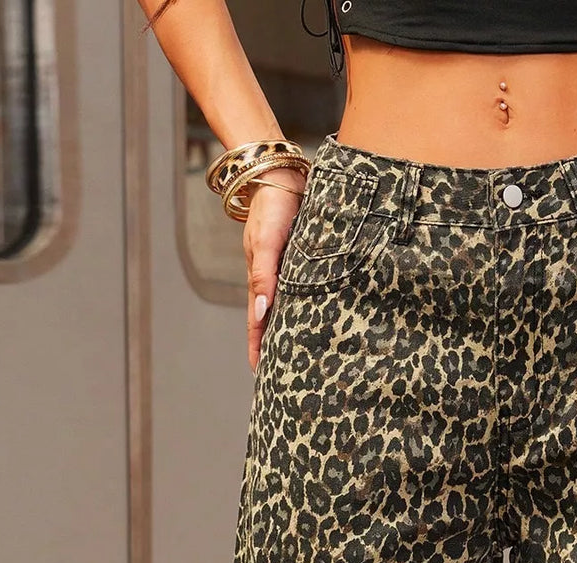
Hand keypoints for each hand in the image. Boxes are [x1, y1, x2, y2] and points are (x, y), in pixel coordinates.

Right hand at [244, 169, 306, 370]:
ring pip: (292, 306)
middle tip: (284, 375)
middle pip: (274, 319)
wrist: (283, 172)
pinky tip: (318, 317)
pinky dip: (308, 306)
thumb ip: (264, 277)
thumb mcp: (266, 243)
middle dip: (276, 345)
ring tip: (302, 354)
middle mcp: (275, 277)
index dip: (258, 347)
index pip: (258, 322)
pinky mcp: (305, 258)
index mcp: (261, 278)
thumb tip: (261, 313)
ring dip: (294, 328)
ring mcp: (289, 268)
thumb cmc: (272, 206)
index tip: (260, 374)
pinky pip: (307, 289)